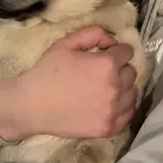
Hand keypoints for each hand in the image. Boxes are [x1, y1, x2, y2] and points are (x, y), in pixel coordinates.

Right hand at [0, 26, 136, 140]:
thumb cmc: (46, 73)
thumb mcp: (65, 44)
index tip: (106, 55)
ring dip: (123, 88)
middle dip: (119, 69)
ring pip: (132, 93)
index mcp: (106, 65)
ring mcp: (112, 110)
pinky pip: (128, 114)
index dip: (115, 51)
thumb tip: (112, 40)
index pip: (126, 52)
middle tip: (102, 73)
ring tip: (105, 89)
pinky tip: (109, 104)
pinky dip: (123, 107)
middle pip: (131, 72)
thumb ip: (93, 34)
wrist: (30, 106)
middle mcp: (115, 87)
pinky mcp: (108, 128)